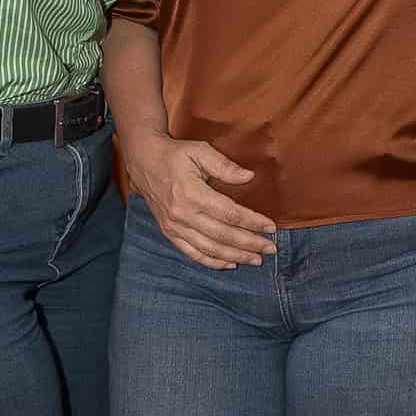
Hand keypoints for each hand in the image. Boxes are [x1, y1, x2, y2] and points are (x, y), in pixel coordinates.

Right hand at [124, 130, 276, 269]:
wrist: (144, 160)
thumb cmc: (175, 154)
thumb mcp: (200, 151)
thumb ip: (225, 166)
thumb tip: (249, 177)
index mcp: (192, 194)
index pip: (229, 214)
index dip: (252, 222)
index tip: (271, 227)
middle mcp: (182, 215)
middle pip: (223, 235)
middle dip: (250, 244)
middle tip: (270, 248)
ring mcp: (174, 227)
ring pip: (210, 249)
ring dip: (235, 257)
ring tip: (256, 260)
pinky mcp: (169, 232)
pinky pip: (192, 253)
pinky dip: (212, 262)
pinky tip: (229, 264)